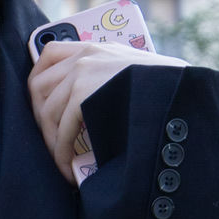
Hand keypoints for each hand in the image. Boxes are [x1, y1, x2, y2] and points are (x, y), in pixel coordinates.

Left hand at [26, 39, 184, 183]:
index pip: (47, 56)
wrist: (180, 92)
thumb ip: (105, 80)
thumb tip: (86, 110)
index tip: (41, 112)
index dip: (38, 87)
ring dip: (50, 144)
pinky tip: (69, 170)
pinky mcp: (84, 93)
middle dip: (39, 120)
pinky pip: (60, 130)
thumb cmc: (161, 92)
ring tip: (63, 163)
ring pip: (46, 112)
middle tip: (51, 145)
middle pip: (37, 86)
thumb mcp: (129, 74)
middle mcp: (84, 55)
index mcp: (94, 48)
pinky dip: (61, 155)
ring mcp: (82, 72)